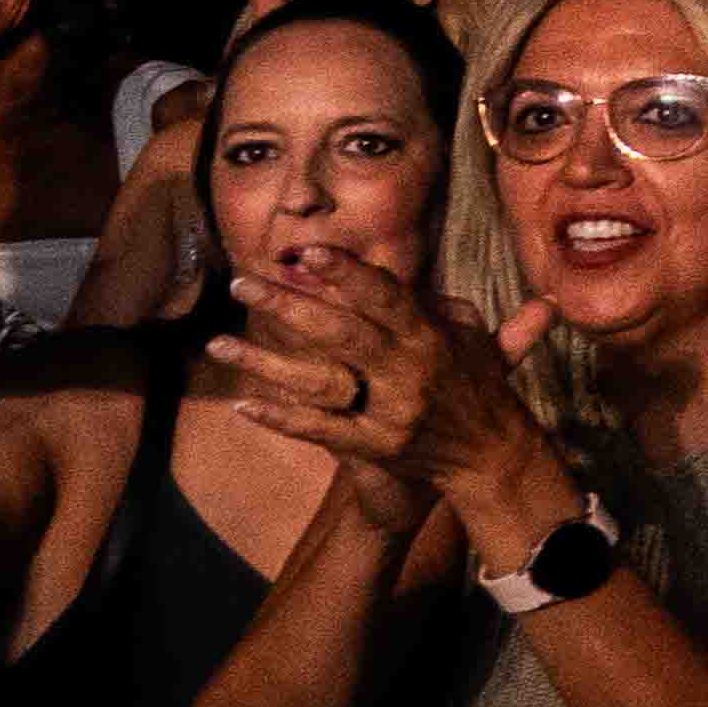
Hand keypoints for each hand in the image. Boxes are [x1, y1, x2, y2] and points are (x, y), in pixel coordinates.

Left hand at [214, 254, 564, 534]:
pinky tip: (241, 405)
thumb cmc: (480, 386)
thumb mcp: (476, 337)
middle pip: (341, 332)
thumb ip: (445, 305)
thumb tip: (416, 279)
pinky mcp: (376, 445)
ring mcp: (390, 410)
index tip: (307, 252)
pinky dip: (281, 418)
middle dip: (289, 306)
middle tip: (241, 282)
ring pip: (319, 382)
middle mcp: (409, 371)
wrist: (491, 454)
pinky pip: (321, 430)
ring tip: (216, 342)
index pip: (385, 296)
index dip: (346, 273)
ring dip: (264, 363)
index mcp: (430, 337)